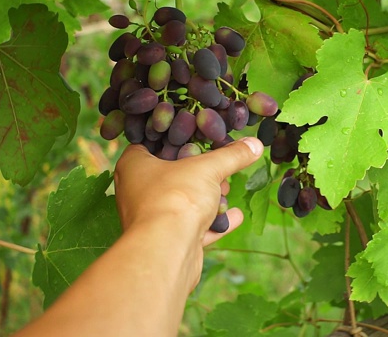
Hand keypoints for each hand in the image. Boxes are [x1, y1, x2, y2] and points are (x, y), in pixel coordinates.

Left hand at [113, 137, 262, 244]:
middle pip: (171, 175)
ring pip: (182, 203)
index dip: (177, 138)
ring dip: (206, 199)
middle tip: (218, 166)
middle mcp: (136, 192)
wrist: (168, 251)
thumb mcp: (209, 168)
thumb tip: (254, 144)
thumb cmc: (174, 199)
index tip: (199, 135)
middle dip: (198, 173)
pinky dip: (214, 223)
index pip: (152, 142)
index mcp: (133, 166)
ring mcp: (151, 218)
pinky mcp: (167, 241)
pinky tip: (235, 217)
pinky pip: (193, 228)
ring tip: (225, 190)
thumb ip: (232, 155)